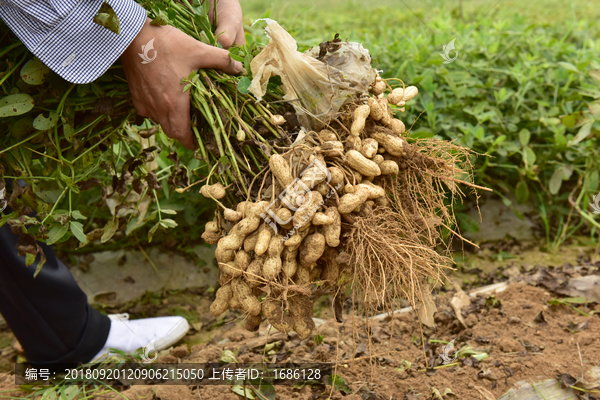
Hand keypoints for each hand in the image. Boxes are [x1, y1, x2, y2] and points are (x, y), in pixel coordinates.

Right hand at [121, 2, 243, 148]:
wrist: (132, 35)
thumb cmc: (166, 44)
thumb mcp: (198, 50)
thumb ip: (221, 60)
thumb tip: (239, 68)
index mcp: (174, 103)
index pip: (182, 134)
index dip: (191, 142)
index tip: (199, 143)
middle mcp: (158, 108)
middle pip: (171, 131)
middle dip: (183, 134)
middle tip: (194, 128)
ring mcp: (144, 102)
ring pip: (159, 121)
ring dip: (170, 121)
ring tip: (181, 113)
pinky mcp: (134, 94)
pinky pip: (147, 111)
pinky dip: (157, 111)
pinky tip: (164, 99)